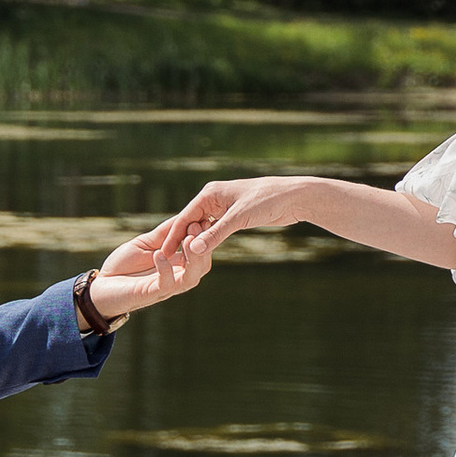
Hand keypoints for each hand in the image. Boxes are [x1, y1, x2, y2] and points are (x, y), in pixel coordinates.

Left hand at [85, 220, 198, 321]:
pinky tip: (159, 253)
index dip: (204, 235)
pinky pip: (167, 284)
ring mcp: (165, 287)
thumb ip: (164, 234)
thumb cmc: (123, 265)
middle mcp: (175, 276)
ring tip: (187, 239)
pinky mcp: (151, 294)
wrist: (102, 286)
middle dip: (203, 245)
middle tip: (197, 225)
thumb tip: (184, 216)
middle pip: (202, 265)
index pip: (199, 251)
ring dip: (193, 258)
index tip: (202, 217)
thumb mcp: (145, 244)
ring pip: (191, 277)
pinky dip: (165, 268)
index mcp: (176, 264)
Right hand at [159, 175, 308, 270]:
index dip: (173, 237)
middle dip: (180, 241)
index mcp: (210, 194)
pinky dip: (208, 240)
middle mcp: (214, 199)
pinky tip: (202, 253)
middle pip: (190, 222)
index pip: (184, 217)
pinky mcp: (234, 216)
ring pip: (203, 228)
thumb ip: (215, 235)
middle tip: (168, 262)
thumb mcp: (238, 219)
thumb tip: (193, 249)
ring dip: (194, 242)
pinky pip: (215, 230)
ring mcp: (224, 207)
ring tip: (182, 261)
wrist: (293, 197)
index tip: (162, 254)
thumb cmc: (267, 200)